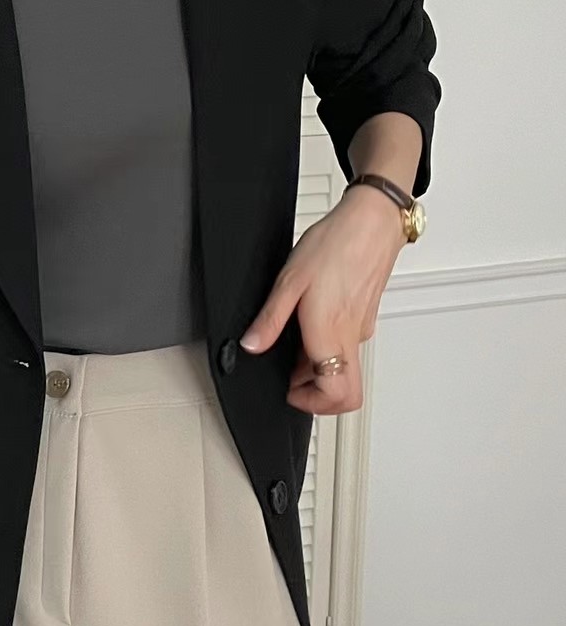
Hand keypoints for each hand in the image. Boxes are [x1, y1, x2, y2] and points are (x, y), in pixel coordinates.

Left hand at [238, 185, 407, 414]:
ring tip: (295, 337)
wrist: (372, 221)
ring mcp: (361, 328)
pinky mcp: (365, 317)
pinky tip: (309, 321)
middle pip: (347, 394)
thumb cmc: (336, 243)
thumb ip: (269, 319)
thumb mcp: (289, 280)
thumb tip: (252, 345)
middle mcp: (352, 337)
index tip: (288, 390)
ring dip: (318, 368)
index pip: (336, 395)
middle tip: (291, 376)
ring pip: (344, 369)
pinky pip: (346, 346)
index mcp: (331, 332)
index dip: (309, 404)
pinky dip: (327, 347)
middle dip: (316, 395)